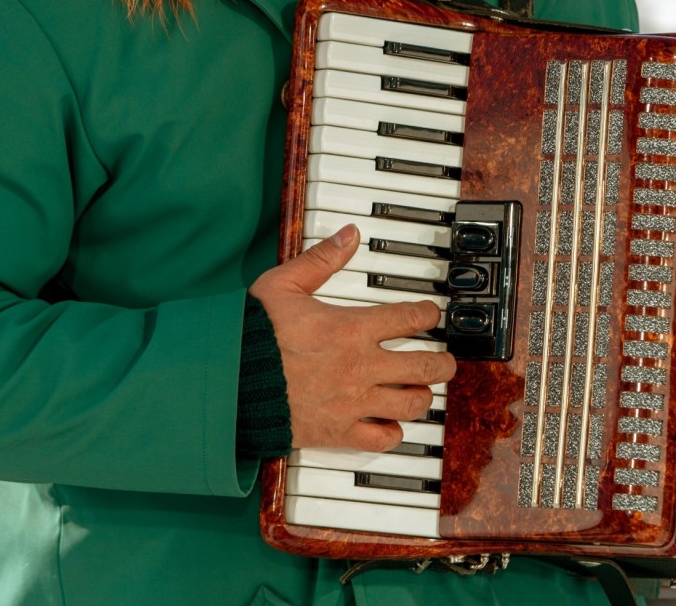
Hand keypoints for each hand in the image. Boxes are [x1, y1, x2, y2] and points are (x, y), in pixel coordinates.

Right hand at [249, 223, 456, 451]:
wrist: (231, 383)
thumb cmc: (254, 334)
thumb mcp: (284, 284)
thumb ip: (321, 260)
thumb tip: (349, 235)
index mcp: (351, 328)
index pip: (409, 318)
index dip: (428, 313)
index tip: (430, 314)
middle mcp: (361, 367)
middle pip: (425, 366)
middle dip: (443, 362)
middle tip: (445, 359)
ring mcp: (353, 403)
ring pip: (412, 404)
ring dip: (422, 395)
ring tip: (421, 389)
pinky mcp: (339, 433)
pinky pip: (382, 439)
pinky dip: (393, 432)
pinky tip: (390, 422)